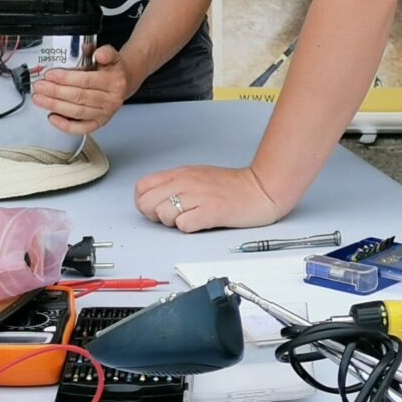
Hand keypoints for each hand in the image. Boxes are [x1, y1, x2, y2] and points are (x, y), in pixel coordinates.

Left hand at [33, 45, 131, 134]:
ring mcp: (105, 114)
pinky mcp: (99, 123)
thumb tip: (91, 50)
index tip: (50, 75)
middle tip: (40, 87)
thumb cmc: (112, 70)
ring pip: (77, 112)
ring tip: (40, 99)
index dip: (66, 79)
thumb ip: (103, 51)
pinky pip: (81, 128)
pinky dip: (65, 125)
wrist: (124, 82)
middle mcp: (111, 100)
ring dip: (55, 106)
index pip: (86, 81)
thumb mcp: (111, 55)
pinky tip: (52, 117)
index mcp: (114, 82)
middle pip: (79, 97)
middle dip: (55, 92)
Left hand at [134, 164, 287, 232]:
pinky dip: (188, 228)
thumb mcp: (196, 176)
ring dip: (172, 222)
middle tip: (172, 217)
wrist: (260, 189)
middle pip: (147, 203)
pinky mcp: (211, 211)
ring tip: (189, 219)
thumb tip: (153, 198)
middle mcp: (186, 182)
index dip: (144, 201)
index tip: (158, 207)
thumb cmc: (230, 187)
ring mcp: (199, 196)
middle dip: (154, 215)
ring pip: (163, 214)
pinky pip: (184, 225)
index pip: (142, 187)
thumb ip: (174, 184)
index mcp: (180, 173)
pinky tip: (200, 223)